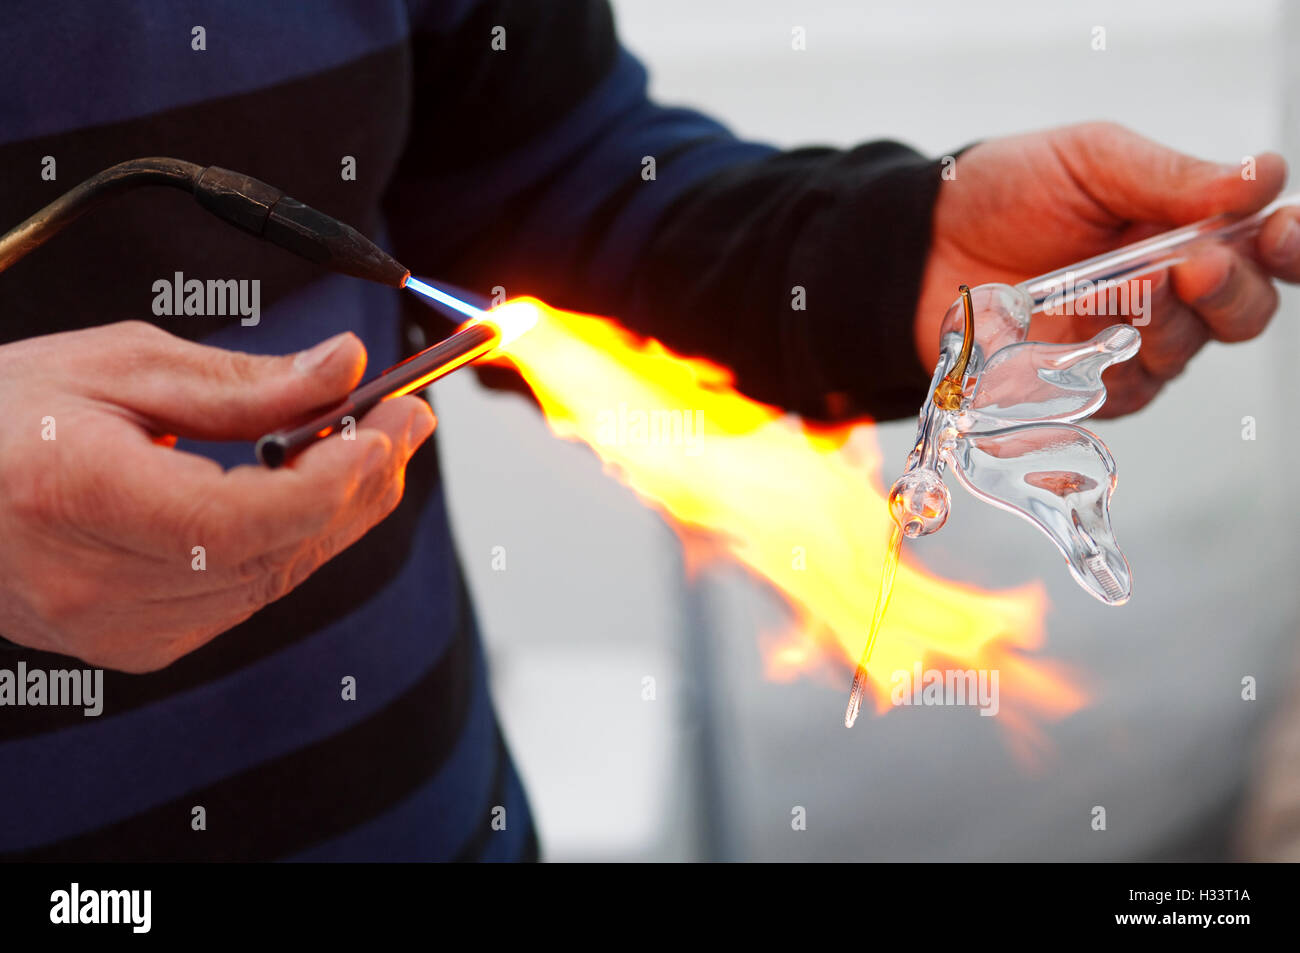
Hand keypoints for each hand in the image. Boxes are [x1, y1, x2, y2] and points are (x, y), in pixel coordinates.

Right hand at [0, 321, 435, 671]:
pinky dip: (293, 545)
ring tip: (375, 446)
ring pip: (272, 580)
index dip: (335, 478)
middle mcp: (95, 583)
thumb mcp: (119, 365)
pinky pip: (246, 598)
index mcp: (76, 496)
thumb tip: (347, 365)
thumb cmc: (5, 413)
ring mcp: (114, 628)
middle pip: (274, 552)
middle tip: (409, 422)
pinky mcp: (134, 644)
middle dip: (360, 485)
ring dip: (339, 514)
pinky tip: (315, 494)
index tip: (395, 423)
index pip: (242, 517)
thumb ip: (242, 381)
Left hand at [917, 122, 1299, 415]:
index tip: (1280, 232)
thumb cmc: (1005, 193)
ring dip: (1162, 324)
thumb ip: (1171, 176)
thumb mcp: (1089, 161)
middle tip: (1198, 267)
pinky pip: (1118, 391)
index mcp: (1185, 230)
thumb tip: (1264, 177)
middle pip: (1241, 314)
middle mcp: (1169, 294)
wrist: (919, 246)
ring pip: (1180, 354)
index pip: (1265, 249)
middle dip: (1231, 292)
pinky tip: (1077, 336)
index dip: (1286, 247)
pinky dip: (1105, 365)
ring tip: (1124, 290)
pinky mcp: (1081, 388)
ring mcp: (1126, 347)